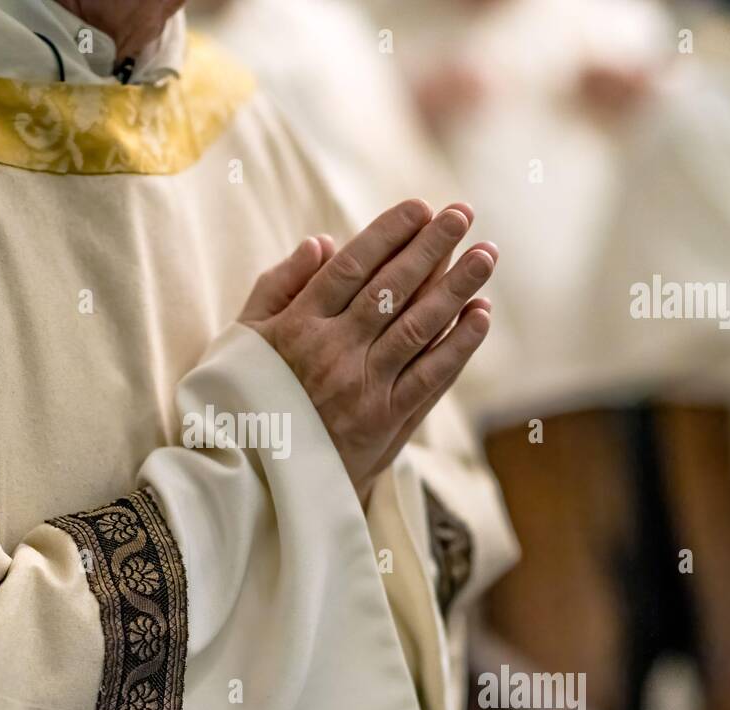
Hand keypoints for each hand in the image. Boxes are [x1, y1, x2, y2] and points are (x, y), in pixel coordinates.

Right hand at [239, 199, 495, 504]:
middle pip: (391, 288)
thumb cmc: (247, 401)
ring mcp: (363, 386)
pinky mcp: (386, 421)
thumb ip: (278, 287)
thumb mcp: (243, 340)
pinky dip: (458, 344)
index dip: (389, 234)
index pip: (351, 268)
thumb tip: (322, 242)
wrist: (256, 481)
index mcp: (297, 326)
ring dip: (457, 287)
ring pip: (418, 326)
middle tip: (463, 215)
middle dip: (431, 247)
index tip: (420, 207)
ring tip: (486, 255)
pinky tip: (480, 314)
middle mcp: (333, 351)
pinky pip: (431, 376)